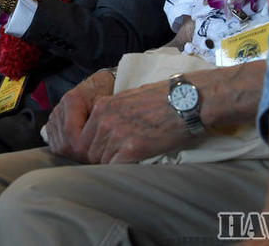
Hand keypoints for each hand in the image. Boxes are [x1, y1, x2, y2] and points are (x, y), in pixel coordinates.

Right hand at [46, 69, 114, 159]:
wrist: (100, 85)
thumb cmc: (107, 94)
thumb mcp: (109, 107)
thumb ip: (103, 124)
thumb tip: (102, 146)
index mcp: (72, 100)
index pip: (71, 133)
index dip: (83, 148)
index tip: (98, 154)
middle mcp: (59, 108)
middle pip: (63, 143)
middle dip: (80, 154)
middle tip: (97, 156)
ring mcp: (54, 116)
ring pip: (58, 146)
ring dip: (75, 154)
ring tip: (91, 151)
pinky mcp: (52, 123)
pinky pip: (55, 144)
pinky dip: (69, 150)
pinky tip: (82, 147)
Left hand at [69, 79, 193, 163]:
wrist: (186, 101)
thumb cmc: (161, 99)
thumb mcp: (127, 99)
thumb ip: (110, 113)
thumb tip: (101, 131)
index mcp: (102, 106)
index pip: (82, 136)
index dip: (92, 147)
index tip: (102, 152)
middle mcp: (105, 119)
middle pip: (89, 151)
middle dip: (100, 158)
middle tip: (115, 160)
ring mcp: (117, 133)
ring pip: (102, 161)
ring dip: (112, 164)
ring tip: (127, 161)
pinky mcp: (133, 147)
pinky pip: (116, 167)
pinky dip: (123, 169)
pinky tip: (134, 163)